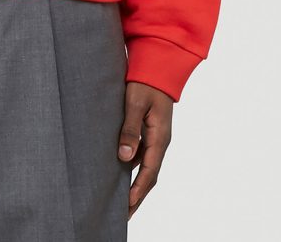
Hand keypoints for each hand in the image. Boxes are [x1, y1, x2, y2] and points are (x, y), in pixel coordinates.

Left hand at [117, 79, 173, 219]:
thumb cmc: (146, 82)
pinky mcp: (150, 130)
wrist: (158, 65)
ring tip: (120, 198)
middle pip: (150, 175)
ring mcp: (156, 136)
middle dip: (137, 195)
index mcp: (159, 137)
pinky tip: (120, 170)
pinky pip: (143, 154)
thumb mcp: (135, 104)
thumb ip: (130, 130)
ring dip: (135, 182)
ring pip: (146, 165)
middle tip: (124, 215)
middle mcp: (160, 140)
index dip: (138, 191)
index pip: (149, 172)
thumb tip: (124, 158)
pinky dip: (133, 166)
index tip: (127, 208)